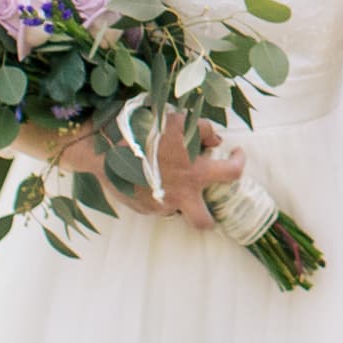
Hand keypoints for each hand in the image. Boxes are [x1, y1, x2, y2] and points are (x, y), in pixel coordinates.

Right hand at [57, 119, 245, 228]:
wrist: (102, 148)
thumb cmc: (143, 130)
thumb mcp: (177, 120)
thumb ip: (203, 130)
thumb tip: (217, 141)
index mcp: (195, 171)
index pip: (232, 174)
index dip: (240, 163)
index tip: (237, 155)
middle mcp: (180, 194)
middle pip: (205, 222)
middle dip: (212, 218)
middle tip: (209, 201)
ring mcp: (159, 205)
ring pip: (177, 212)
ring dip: (180, 201)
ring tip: (173, 182)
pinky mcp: (141, 208)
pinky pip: (157, 205)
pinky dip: (159, 193)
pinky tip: (150, 176)